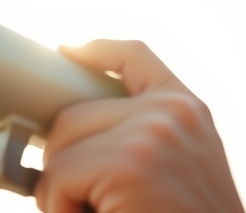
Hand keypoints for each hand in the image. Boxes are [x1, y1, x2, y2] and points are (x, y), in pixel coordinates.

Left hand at [34, 39, 244, 212]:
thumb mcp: (177, 169)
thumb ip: (137, 139)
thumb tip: (58, 132)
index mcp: (188, 110)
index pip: (135, 57)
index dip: (96, 50)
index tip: (67, 49)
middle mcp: (174, 111)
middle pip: (76, 112)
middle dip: (62, 159)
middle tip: (76, 200)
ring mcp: (152, 132)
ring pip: (61, 144)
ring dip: (59, 189)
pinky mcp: (130, 163)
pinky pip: (58, 176)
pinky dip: (60, 208)